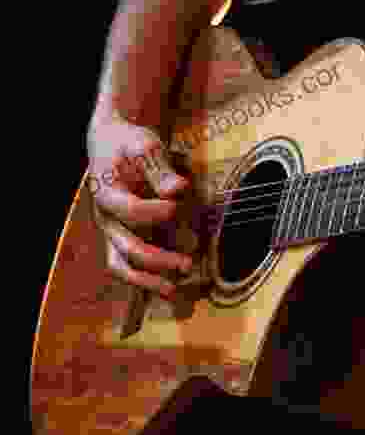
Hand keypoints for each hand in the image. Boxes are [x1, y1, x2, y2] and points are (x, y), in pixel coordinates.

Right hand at [87, 112, 191, 297]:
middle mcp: (107, 219)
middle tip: (188, 264)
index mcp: (107, 195)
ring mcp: (113, 233)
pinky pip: (129, 267)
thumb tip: (178, 190)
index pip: (131, 211)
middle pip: (127, 249)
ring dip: (148, 281)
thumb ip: (159, 169)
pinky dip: (146, 280)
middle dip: (159, 260)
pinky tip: (170, 287)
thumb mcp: (144, 146)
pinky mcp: (122, 239)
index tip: (176, 206)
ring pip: (123, 266)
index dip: (155, 212)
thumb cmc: (130, 144)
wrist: (111, 144)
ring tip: (174, 290)